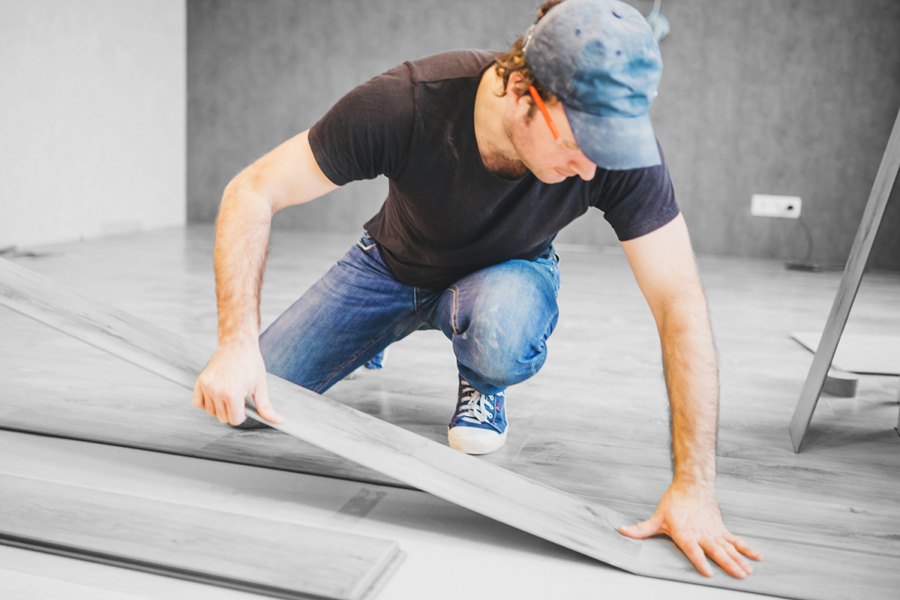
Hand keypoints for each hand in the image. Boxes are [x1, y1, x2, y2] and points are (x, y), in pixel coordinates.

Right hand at [192, 343, 282, 426]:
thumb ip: (266, 407)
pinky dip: (205, 402)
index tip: (245, 403)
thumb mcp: (261, 386)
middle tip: (238, 395)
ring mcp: (207, 386)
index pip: (235, 420)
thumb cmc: (250, 364)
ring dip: (219, 407)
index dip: (243, 414)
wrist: (238, 345)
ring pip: (210, 412)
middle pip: (223, 418)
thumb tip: (278, 421)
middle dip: (232, 410)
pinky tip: (216, 394)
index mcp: (232, 395)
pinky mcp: (200, 381)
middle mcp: (217, 391)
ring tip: (228, 392)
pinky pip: (197, 403)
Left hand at [619, 481, 761, 577]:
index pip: (694, 551)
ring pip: (729, 548)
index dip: (700, 562)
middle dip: (728, 564)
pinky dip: (747, 548)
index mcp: (686, 535)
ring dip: (739, 560)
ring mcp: (714, 532)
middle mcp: (702, 535)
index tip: (708, 573)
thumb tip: (623, 531)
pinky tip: (758, 556)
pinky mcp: (721, 529)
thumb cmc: (674, 503)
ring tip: (748, 572)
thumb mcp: (657, 517)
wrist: (692, 485)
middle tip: (739, 576)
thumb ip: (642, 529)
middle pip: (717, 552)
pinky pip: (736, 540)